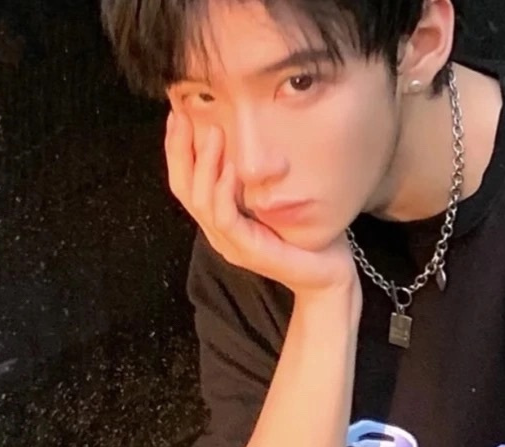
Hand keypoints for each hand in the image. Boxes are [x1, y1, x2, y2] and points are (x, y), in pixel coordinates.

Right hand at [164, 110, 359, 298]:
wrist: (327, 274)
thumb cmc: (305, 233)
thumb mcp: (275, 197)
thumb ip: (256, 176)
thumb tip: (249, 134)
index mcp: (219, 218)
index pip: (185, 181)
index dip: (177, 149)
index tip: (177, 114)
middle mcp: (217, 231)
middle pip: (182, 189)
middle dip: (179, 150)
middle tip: (181, 116)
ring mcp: (229, 242)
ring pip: (200, 202)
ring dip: (204, 164)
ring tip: (212, 133)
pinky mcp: (246, 250)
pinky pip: (225, 219)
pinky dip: (223, 192)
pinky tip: (230, 168)